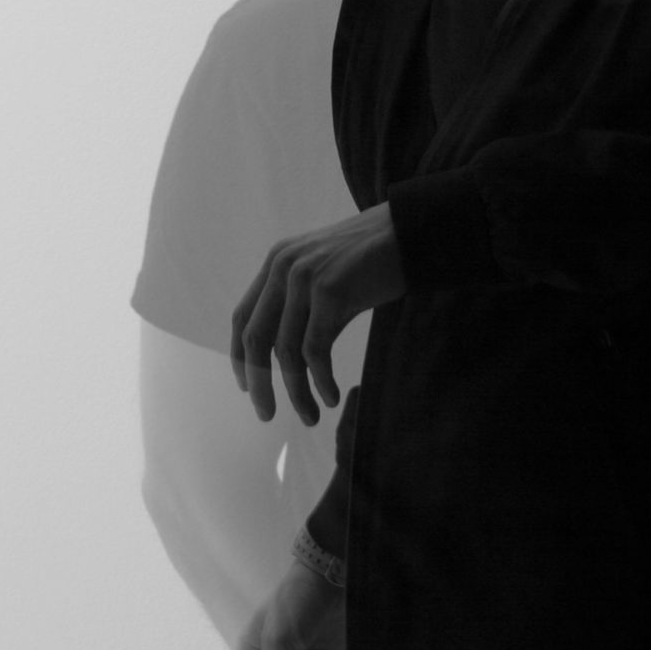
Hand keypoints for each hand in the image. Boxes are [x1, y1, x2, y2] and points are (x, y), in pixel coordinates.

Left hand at [230, 202, 404, 422]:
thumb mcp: (326, 274)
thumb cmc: (374, 260)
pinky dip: (321, 381)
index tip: (247, 387)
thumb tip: (285, 355)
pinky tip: (331, 397)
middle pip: (255, 338)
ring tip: (310, 416)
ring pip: (286, 351)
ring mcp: (304, 277)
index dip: (239, 357)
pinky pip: (315, 350)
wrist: (410, 233)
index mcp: (277, 262)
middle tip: (266, 414)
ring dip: (296, 391)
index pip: (243, 316)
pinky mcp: (329, 291)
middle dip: (259, 383)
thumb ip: (301, 302)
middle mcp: (283, 267)